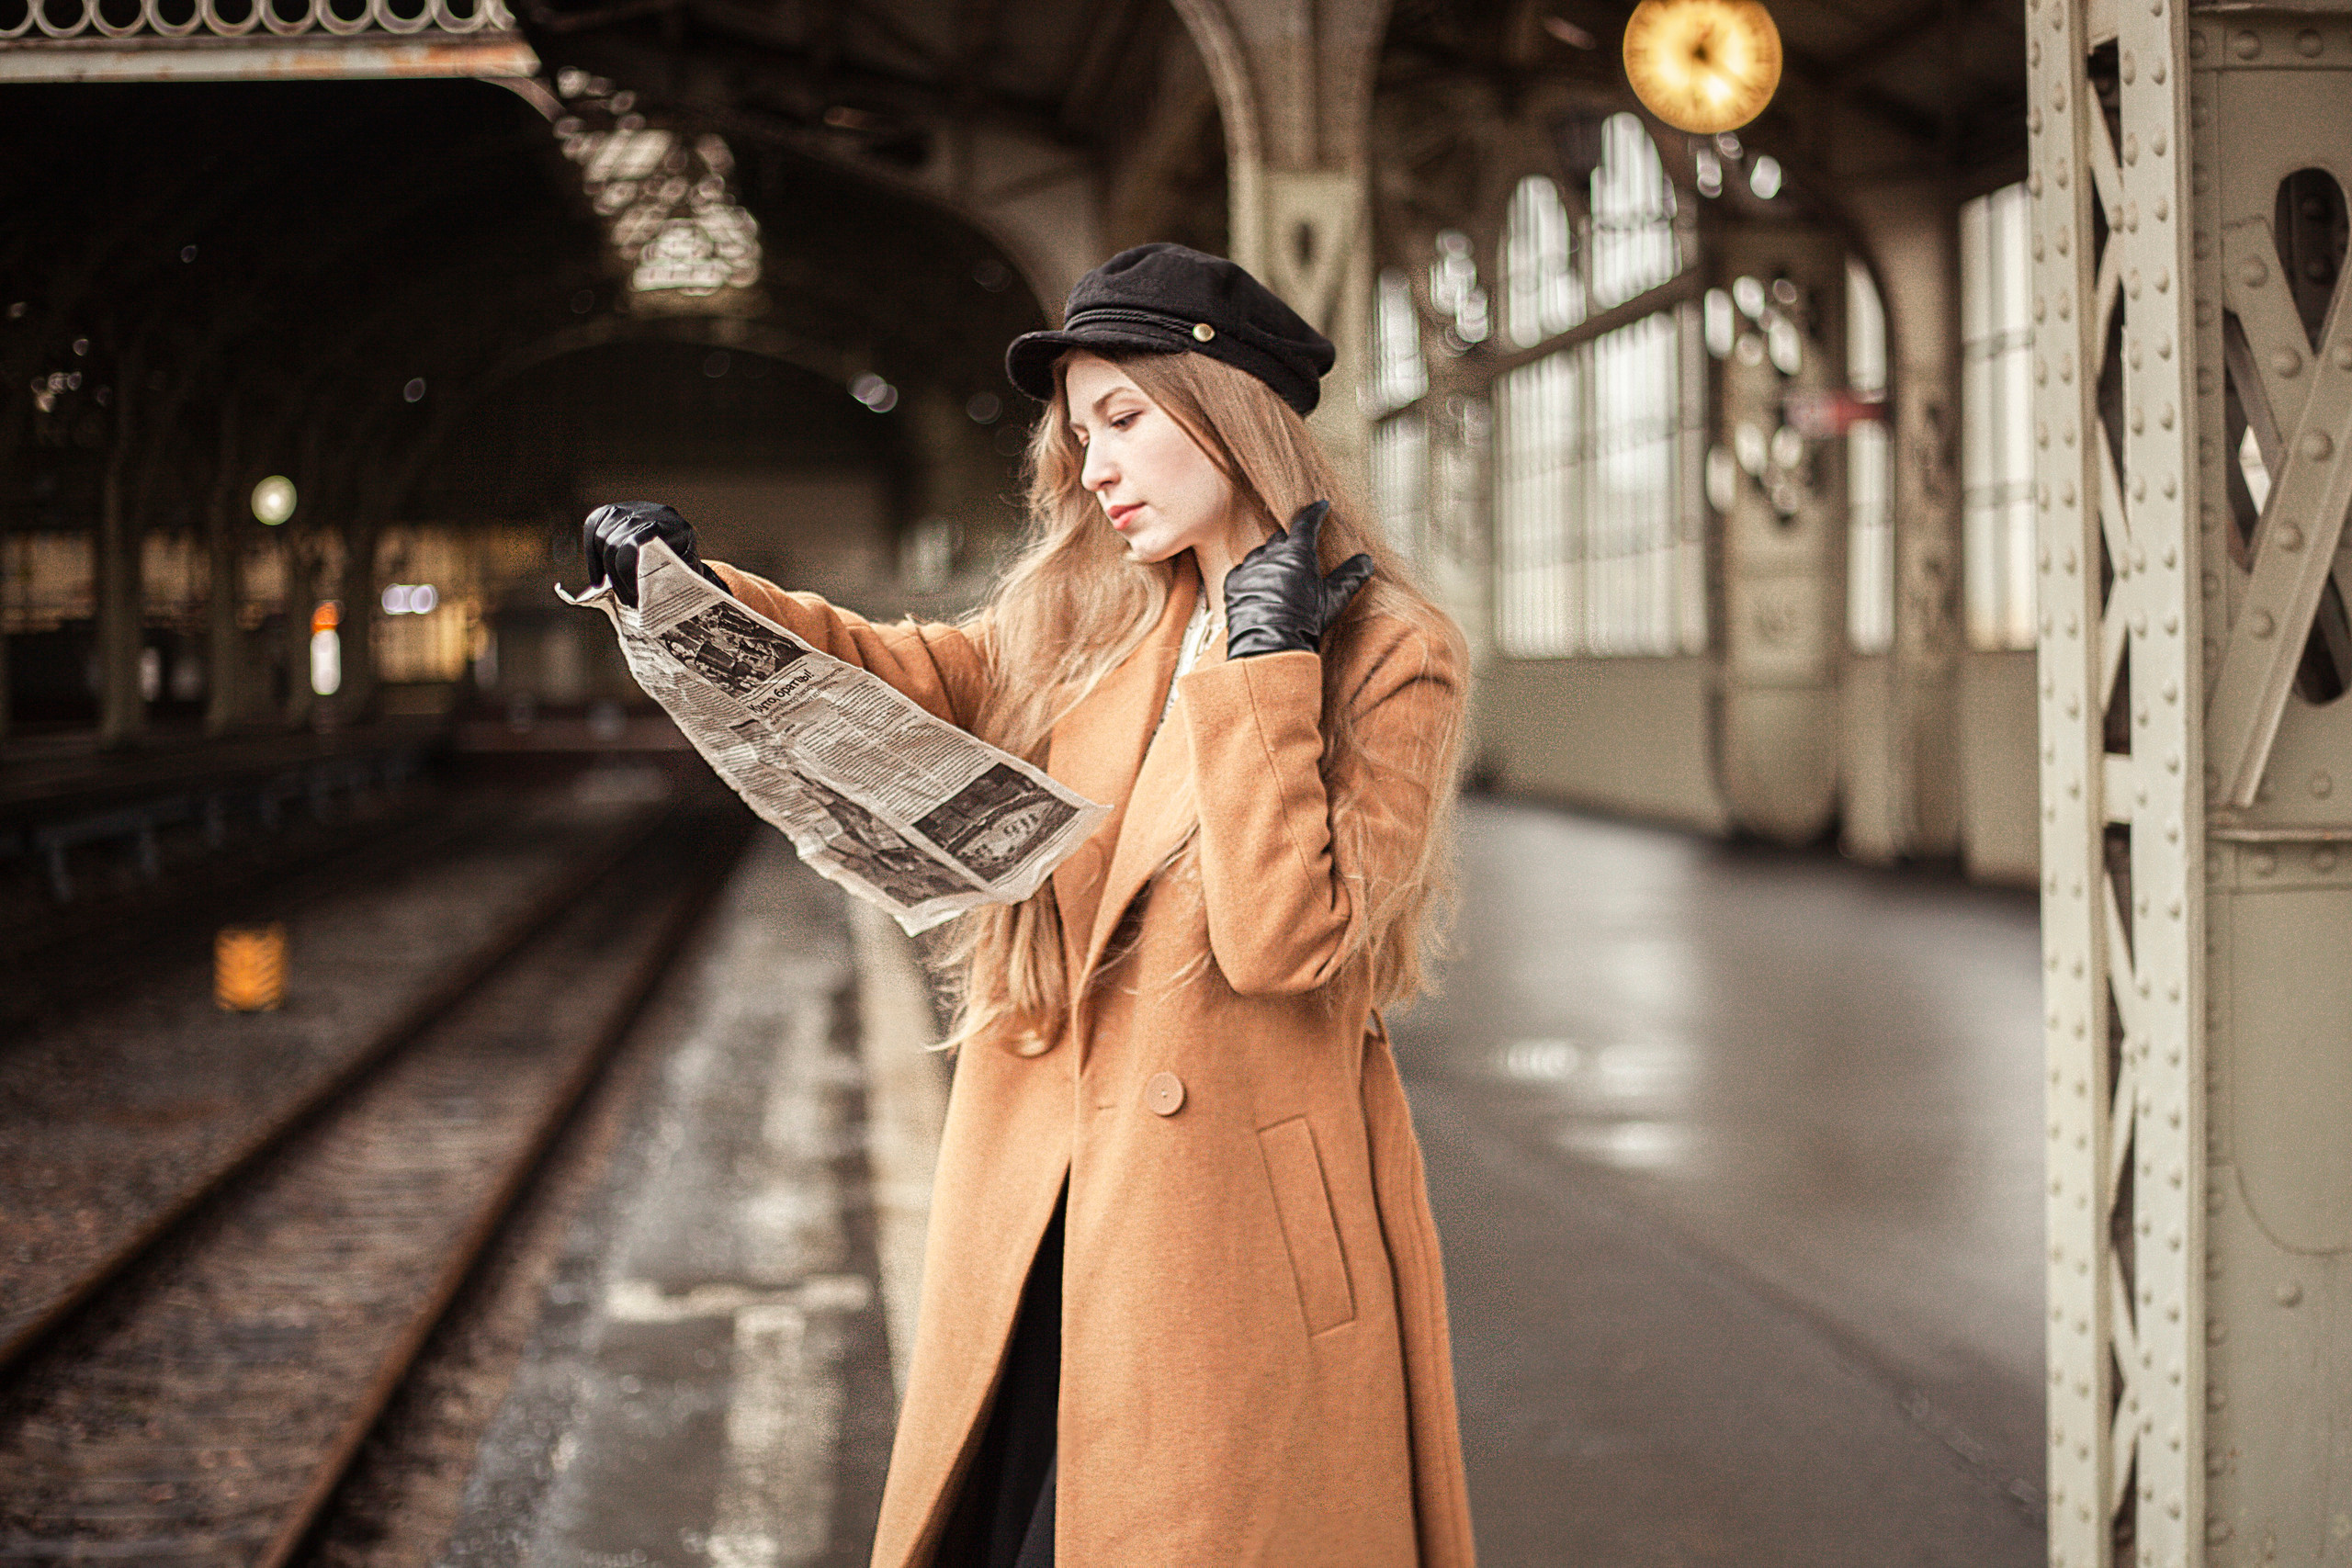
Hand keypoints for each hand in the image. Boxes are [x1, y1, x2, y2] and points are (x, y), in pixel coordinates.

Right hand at [581, 501, 723, 607]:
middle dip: (618, 579)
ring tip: (619, 591)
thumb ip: (678, 581)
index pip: (635, 545)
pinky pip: (592, 528)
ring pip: (602, 538)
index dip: (627, 574)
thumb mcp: (690, 572)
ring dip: (606, 570)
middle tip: (630, 601)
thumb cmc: (685, 564)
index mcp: (673, 527)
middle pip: (615, 545)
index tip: (634, 599)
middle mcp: (649, 512)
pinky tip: (599, 579)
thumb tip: (658, 601)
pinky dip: (591, 555)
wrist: (679, 537)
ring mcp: (629, 508)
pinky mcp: (612, 511)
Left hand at [1221, 499, 1373, 657]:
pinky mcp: (1233, 583)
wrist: (1270, 646)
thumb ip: (1351, 576)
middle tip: (1300, 557)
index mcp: (1297, 552)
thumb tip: (1366, 560)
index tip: (1320, 507)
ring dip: (1270, 560)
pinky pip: (1243, 570)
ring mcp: (1249, 567)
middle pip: (1282, 538)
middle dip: (1291, 543)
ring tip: (1280, 579)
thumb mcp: (1334, 599)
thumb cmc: (1305, 622)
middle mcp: (1270, 554)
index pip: (1306, 522)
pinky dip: (1252, 576)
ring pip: (1261, 553)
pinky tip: (1261, 589)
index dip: (1315, 513)